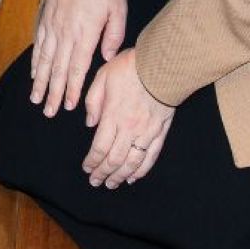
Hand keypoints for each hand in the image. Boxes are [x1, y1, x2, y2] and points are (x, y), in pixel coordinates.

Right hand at [30, 0, 126, 117]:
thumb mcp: (118, 9)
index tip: (67, 107)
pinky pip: (37, 43)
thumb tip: (106, 58)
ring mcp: (51, 25)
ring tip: (35, 98)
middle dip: (52, 93)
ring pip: (44, 59)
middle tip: (47, 112)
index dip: (71, 89)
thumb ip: (113, 36)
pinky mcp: (44, 16)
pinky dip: (35, 60)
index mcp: (84, 34)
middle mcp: (64, 33)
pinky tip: (33, 71)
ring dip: (40, 81)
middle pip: (56, 69)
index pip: (76, 69)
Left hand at [82, 50, 174, 187]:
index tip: (86, 168)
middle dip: (103, 173)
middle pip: (114, 159)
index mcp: (113, 116)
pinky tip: (133, 177)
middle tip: (95, 182)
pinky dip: (141, 170)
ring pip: (132, 162)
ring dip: (120, 176)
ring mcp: (147, 132)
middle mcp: (129, 129)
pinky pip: (150, 156)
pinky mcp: (161, 132)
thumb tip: (90, 123)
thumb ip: (93, 101)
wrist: (163, 65)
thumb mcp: (102, 76)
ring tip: (112, 183)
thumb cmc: (131, 67)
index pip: (99, 147)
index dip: (92, 162)